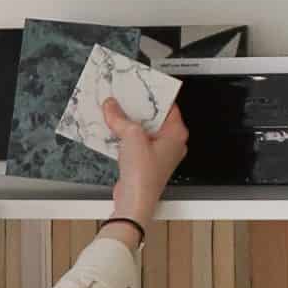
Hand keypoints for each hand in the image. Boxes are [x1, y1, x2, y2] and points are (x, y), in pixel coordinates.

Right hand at [102, 98, 187, 233]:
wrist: (134, 202)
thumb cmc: (144, 176)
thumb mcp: (131, 137)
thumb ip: (120, 118)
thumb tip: (111, 106)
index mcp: (176, 133)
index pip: (168, 105)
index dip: (153, 94)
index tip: (140, 84)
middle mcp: (171, 143)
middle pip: (154, 117)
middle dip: (137, 108)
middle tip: (124, 95)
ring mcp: (158, 153)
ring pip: (143, 129)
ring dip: (128, 121)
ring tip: (114, 110)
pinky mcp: (145, 161)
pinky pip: (135, 142)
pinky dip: (124, 135)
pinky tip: (112, 128)